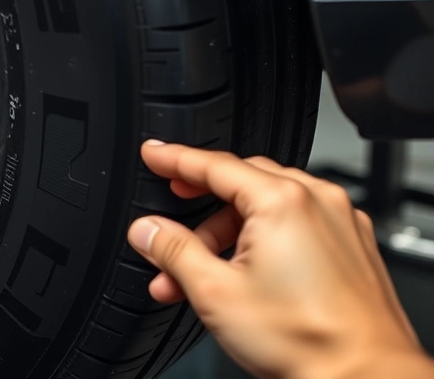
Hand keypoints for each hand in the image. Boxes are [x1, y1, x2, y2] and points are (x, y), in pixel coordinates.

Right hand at [128, 141, 432, 378]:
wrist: (366, 377)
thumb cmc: (308, 340)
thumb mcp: (215, 292)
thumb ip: (173, 251)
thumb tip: (147, 230)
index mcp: (282, 201)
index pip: (214, 164)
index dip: (175, 158)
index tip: (154, 155)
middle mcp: (317, 201)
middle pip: (241, 185)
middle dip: (198, 210)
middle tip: (168, 222)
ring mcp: (340, 223)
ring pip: (268, 209)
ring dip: (227, 235)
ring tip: (199, 277)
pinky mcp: (351, 247)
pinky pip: (297, 226)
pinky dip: (262, 241)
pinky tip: (241, 275)